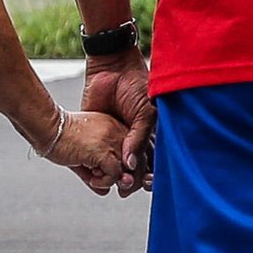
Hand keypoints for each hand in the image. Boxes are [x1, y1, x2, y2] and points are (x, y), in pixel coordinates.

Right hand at [39, 108, 133, 194]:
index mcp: (118, 129)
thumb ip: (97, 173)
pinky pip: (115, 175)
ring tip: (97, 179)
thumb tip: (105, 191)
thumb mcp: (84, 157)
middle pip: (140, 162)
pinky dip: (104, 182)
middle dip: (131, 181)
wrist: (48, 128)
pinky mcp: (103, 151)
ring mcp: (113, 141)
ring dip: (115, 181)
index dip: (134, 171)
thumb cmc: (62, 138)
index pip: (139, 152)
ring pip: (130, 171)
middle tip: (120, 189)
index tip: (122, 182)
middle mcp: (120, 132)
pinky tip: (91, 179)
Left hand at [79, 51, 152, 189]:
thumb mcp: (146, 113)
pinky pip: (97, 155)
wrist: (112, 66)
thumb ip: (140, 138)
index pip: (154, 162)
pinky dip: (98, 168)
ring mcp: (115, 138)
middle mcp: (134, 139)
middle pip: (136, 168)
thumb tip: (131, 164)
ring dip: (118, 177)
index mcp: (150, 134)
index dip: (154, 174)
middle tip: (129, 187)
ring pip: (117, 165)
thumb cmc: (136, 86)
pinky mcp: (97, 134)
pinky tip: (99, 177)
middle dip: (135, 180)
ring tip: (118, 184)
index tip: (149, 182)